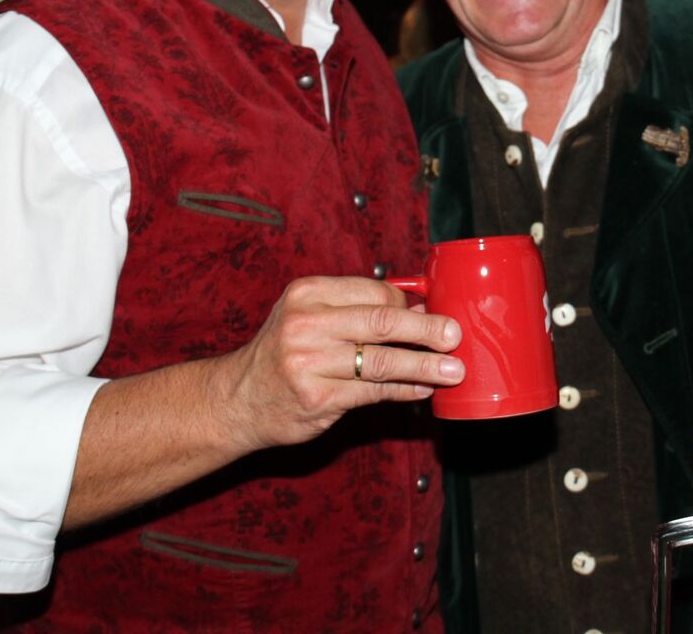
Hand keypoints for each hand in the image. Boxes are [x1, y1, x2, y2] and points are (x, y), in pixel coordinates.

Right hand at [216, 276, 463, 451]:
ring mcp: (308, 362)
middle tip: (455, 336)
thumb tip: (422, 311)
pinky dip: (403, 390)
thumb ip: (358, 312)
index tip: (435, 313)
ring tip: (453, 370)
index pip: (374, 291)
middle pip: (381, 322)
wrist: (236, 400)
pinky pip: (373, 391)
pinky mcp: (316, 398)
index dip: (409, 305)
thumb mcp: (310, 318)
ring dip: (424, 365)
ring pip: (381, 360)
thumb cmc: (284, 354)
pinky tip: (423, 389)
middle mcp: (305, 323)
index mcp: (308, 293)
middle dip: (426, 330)